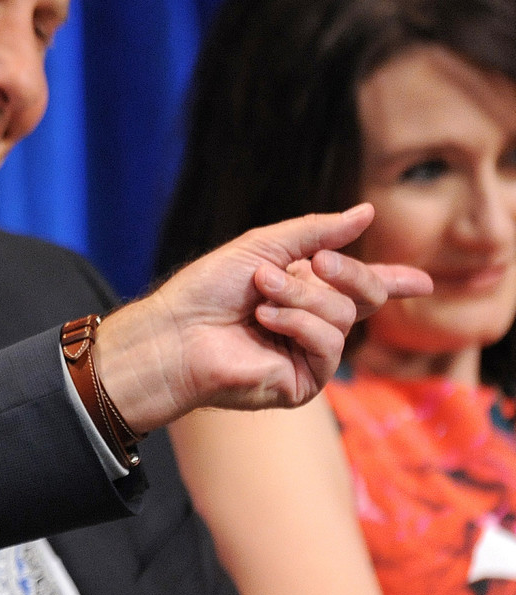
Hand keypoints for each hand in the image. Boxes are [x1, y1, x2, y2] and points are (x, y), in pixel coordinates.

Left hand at [97, 205, 431, 431]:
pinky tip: (264, 320)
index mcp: (308, 291)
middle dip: (346, 273)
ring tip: (261, 295)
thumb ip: (317, 231)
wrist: (174, 330)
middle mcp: (315, 324)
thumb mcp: (263, 246)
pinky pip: (329, 345)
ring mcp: (310, 355)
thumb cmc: (207, 289)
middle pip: (369, 295)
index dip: (393, 282)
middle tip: (315, 264)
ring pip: (345, 316)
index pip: (362, 288)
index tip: (421, 282)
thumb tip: (366, 212)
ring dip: (301, 297)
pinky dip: (297, 324)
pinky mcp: (303, 383)